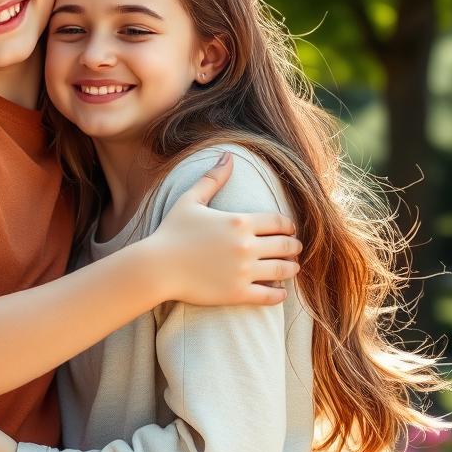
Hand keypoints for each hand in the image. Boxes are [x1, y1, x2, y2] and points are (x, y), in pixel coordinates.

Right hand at [145, 153, 301, 306]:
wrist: (156, 267)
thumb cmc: (171, 232)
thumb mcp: (190, 200)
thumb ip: (212, 179)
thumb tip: (228, 155)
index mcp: (239, 221)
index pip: (278, 222)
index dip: (289, 225)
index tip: (290, 229)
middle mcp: (246, 246)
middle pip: (286, 246)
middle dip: (294, 247)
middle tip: (295, 249)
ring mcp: (243, 271)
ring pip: (283, 270)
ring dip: (292, 269)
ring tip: (291, 268)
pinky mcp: (237, 293)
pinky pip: (269, 296)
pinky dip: (279, 294)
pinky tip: (280, 292)